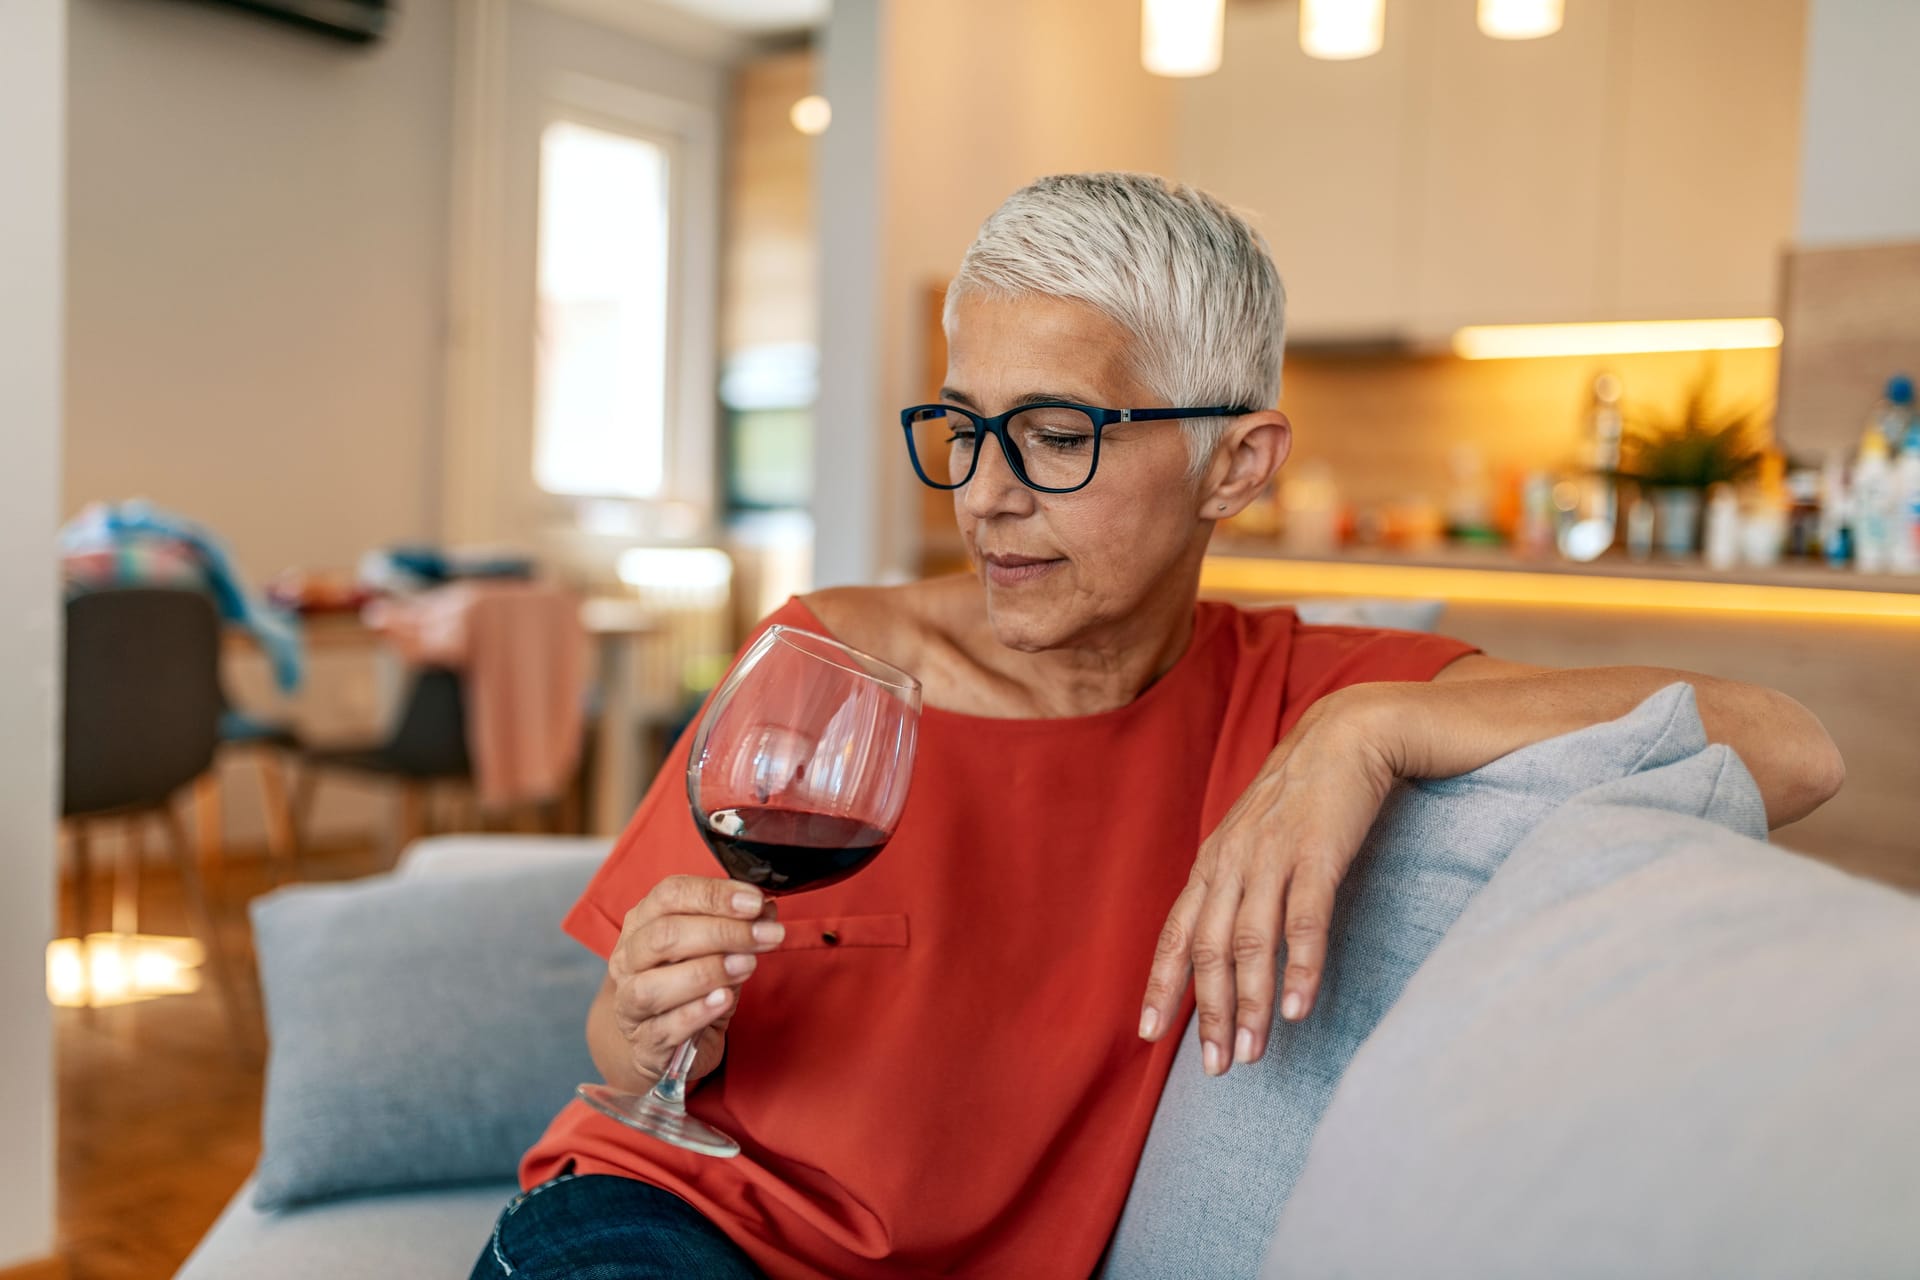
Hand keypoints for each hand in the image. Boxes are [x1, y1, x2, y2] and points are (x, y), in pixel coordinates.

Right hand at [607, 875, 785, 1085]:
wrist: (666, 1042)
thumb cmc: (691, 985)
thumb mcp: (716, 950)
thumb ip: (738, 928)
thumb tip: (767, 912)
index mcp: (642, 923)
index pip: (670, 895)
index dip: (714, 895)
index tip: (756, 902)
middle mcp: (628, 960)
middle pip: (664, 936)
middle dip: (722, 932)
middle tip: (766, 936)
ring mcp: (629, 1004)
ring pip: (653, 985)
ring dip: (708, 971)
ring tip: (747, 966)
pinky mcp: (644, 1044)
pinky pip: (665, 1028)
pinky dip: (697, 1012)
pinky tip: (724, 999)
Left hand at [1139, 687, 1399, 1075]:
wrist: (1346, 737)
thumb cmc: (1300, 799)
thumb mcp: (1252, 840)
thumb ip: (1235, 889)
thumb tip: (1223, 949)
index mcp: (1212, 864)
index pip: (1176, 934)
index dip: (1162, 985)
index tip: (1150, 1036)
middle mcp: (1232, 863)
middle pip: (1209, 950)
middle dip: (1209, 1014)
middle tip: (1216, 1067)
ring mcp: (1273, 858)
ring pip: (1251, 943)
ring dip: (1251, 1004)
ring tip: (1253, 1054)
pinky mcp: (1318, 854)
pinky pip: (1305, 920)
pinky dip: (1300, 967)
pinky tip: (1300, 1009)